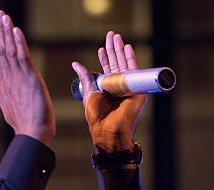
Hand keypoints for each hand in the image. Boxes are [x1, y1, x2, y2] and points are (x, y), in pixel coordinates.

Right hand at [0, 10, 54, 145]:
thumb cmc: (23, 123)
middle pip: (1, 50)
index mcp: (4, 84)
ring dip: (8, 32)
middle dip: (0, 31)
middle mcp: (8, 79)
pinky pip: (23, 57)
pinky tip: (17, 30)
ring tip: (4, 17)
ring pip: (10, 51)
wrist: (33, 133)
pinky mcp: (30, 79)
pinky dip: (20, 43)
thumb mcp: (7, 107)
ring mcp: (18, 78)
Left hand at [72, 31, 146, 152]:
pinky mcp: (137, 90)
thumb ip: (85, 78)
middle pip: (117, 63)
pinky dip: (131, 59)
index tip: (100, 48)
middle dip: (113, 49)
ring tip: (116, 37)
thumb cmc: (97, 117)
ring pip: (125, 64)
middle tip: (111, 34)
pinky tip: (127, 47)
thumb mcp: (88, 93)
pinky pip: (135, 71)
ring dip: (120, 49)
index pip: (107, 69)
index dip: (104, 57)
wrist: (108, 130)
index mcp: (108, 88)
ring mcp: (129, 87)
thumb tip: (76, 63)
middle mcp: (119, 86)